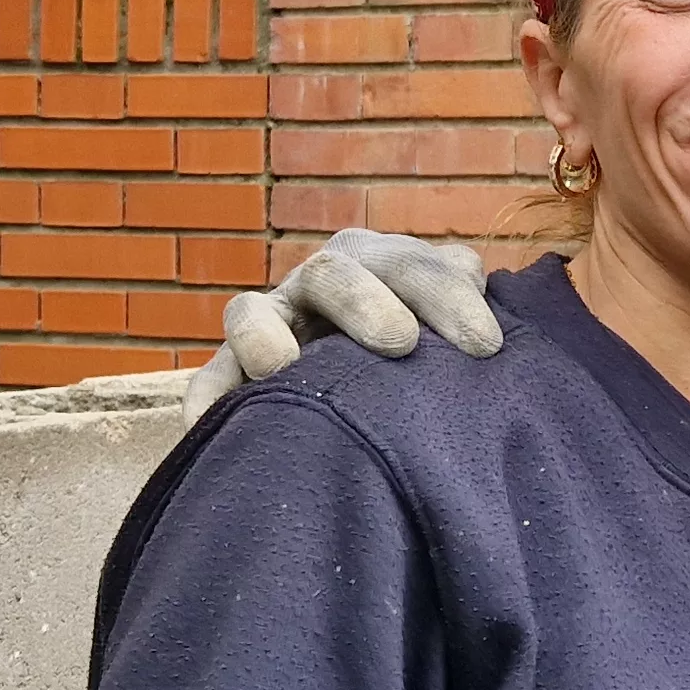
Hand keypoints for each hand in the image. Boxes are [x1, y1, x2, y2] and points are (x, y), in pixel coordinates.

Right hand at [185, 228, 506, 423]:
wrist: (376, 377)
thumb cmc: (432, 355)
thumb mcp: (454, 323)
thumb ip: (465, 298)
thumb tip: (475, 276)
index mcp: (382, 263)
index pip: (416, 267)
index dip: (449, 298)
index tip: (485, 345)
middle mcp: (321, 282)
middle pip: (334, 273)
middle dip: (367, 303)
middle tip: (400, 343)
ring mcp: (272, 322)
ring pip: (251, 310)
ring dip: (265, 334)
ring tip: (281, 368)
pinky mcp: (233, 370)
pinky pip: (210, 380)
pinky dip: (207, 400)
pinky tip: (205, 426)